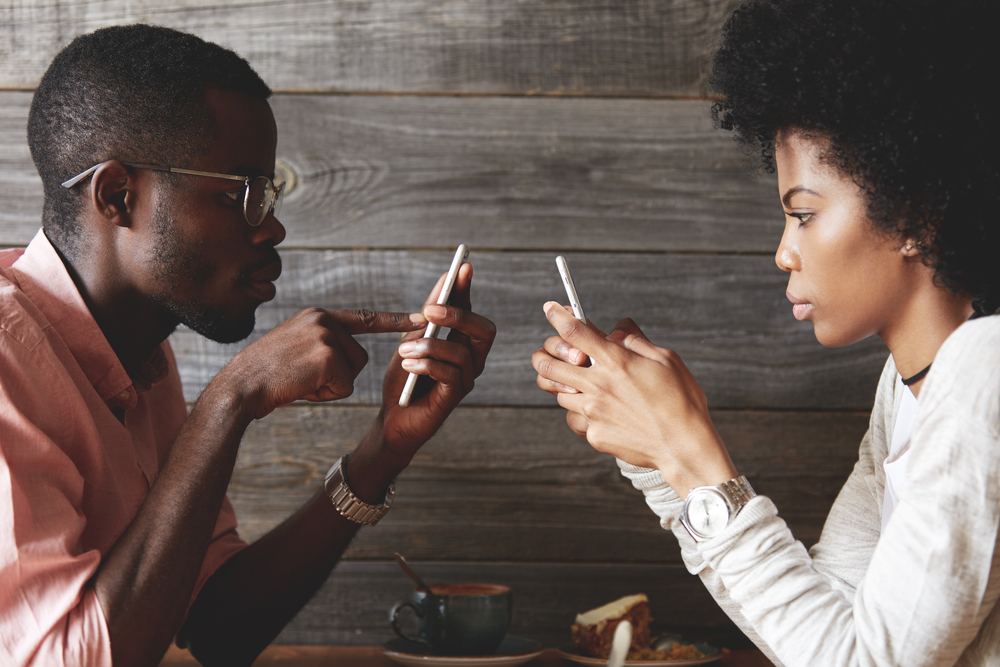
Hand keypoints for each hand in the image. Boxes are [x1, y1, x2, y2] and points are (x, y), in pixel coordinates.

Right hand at [219, 307, 427, 420]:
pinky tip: (302, 387)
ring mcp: (325, 336)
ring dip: (331, 387)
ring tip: (300, 381)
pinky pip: (344, 387)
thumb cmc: (267, 376)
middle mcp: (323, 320)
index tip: (421, 318)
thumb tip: (347, 364)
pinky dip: (326, 395)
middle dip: (337, 377)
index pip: (364, 317)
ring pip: (353, 373)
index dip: (394, 320)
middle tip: (302, 378)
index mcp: (317, 316)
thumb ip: (323, 347)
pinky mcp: (327, 356)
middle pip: (358, 357)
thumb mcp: (296, 350)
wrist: (241, 387)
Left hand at [369, 262, 495, 462]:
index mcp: (463, 343)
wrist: (392, 417)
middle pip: (484, 330)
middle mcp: (472, 360)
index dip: (468, 290)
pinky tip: (408, 366)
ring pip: (462, 352)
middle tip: (430, 310)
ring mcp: (466, 380)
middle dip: (459, 316)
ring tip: (405, 350)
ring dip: (431, 346)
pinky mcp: (454, 398)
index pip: (472, 311)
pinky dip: (427, 365)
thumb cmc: (404, 379)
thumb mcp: (412, 338)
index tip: (462, 267)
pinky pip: (450, 375)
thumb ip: (429, 312)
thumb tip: (446, 279)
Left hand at [532, 302, 735, 495]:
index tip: (550, 309)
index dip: (557, 315)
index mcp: (615, 361)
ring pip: (560, 393)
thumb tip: (615, 332)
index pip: (574, 331)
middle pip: (549, 364)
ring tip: (584, 386)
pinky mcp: (593, 434)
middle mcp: (598, 384)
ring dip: (566, 386)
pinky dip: (582, 413)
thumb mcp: (666, 359)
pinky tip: (600, 413)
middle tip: (547, 353)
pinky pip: (575, 419)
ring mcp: (593, 411)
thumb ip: (635, 341)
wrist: (684, 447)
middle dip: (543, 354)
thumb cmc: (681, 401)